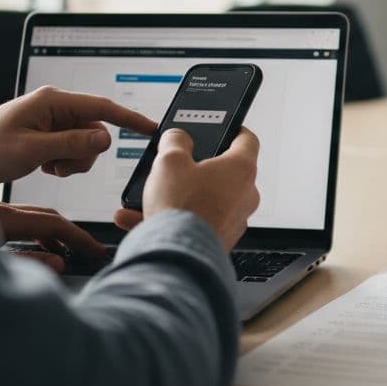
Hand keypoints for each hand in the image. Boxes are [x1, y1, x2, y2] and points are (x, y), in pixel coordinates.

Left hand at [0, 86, 156, 185]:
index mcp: (53, 102)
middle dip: (84, 154)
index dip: (129, 118)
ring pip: (85, 144)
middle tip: (59, 167)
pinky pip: (72, 149)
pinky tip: (43, 166)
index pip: (102, 107)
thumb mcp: (32, 150)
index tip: (150, 128)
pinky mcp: (47, 135)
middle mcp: (55, 108)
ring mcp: (51, 122)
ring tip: (48, 167)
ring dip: (73, 161)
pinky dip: (63, 163)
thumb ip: (72, 144)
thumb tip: (106, 139)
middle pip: (95, 131)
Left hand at [0, 200, 106, 272]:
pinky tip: (39, 246)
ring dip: (52, 232)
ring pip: (30, 216)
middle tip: (89, 250)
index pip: (52, 224)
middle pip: (45, 215)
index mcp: (0, 218)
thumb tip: (58, 263)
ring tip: (68, 251)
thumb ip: (27, 264)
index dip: (79, 237)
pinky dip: (34, 231)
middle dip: (71, 233)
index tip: (95, 251)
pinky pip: (16, 219)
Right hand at [113, 127, 260, 251]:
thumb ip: (174, 141)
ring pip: (205, 200)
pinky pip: (195, 222)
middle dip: (197, 168)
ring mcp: (234, 220)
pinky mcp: (220, 240)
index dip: (234, 130)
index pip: (247, 140)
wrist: (178, 257)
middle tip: (176, 164)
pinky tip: (139, 217)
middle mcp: (245, 195)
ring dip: (178, 195)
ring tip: (149, 195)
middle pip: (223, 172)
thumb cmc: (182, 208)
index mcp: (241, 169)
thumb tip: (177, 137)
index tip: (225, 128)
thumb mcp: (169, 161)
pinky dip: (173, 219)